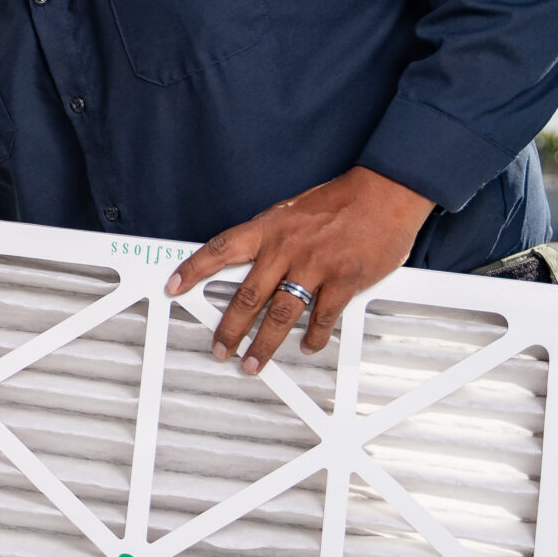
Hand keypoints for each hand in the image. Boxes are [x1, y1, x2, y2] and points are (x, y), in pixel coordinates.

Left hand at [164, 166, 433, 375]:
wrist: (384, 194)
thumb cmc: (339, 201)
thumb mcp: (291, 212)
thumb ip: (270, 239)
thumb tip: (249, 265)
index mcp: (269, 228)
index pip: (220, 249)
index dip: (193, 269)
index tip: (173, 286)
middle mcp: (287, 248)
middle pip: (248, 296)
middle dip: (230, 328)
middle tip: (220, 349)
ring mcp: (316, 266)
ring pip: (280, 314)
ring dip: (264, 344)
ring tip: (252, 362)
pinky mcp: (344, 281)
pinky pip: (321, 317)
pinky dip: (313, 337)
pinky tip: (306, 345)